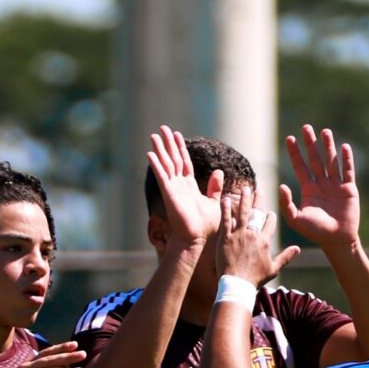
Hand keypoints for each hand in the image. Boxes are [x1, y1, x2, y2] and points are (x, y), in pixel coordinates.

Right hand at [146, 125, 222, 252]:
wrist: (195, 239)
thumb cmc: (204, 225)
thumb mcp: (214, 202)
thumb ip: (215, 187)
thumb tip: (218, 172)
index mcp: (189, 186)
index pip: (184, 162)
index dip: (180, 148)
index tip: (177, 134)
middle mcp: (179, 185)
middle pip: (173, 159)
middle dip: (168, 143)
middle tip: (162, 128)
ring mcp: (173, 188)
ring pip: (166, 164)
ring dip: (160, 149)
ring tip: (154, 135)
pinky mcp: (169, 193)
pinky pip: (162, 176)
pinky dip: (156, 165)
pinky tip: (150, 154)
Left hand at [215, 185, 298, 286]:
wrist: (238, 284)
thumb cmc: (255, 279)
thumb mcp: (274, 269)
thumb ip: (286, 257)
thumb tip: (298, 249)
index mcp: (265, 241)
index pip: (270, 222)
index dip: (271, 216)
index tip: (270, 212)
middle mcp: (253, 234)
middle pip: (257, 212)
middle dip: (259, 199)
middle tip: (258, 189)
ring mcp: (239, 235)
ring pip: (242, 212)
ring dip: (244, 198)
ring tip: (245, 188)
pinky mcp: (226, 238)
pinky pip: (226, 220)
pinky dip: (226, 209)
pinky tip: (226, 198)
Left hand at [280, 125, 360, 251]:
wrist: (336, 239)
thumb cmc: (315, 232)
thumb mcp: (296, 219)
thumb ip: (286, 204)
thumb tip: (281, 185)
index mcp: (309, 189)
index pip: (300, 166)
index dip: (295, 153)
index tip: (290, 138)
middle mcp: (322, 184)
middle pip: (315, 159)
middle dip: (310, 144)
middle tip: (306, 128)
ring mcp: (336, 185)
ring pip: (331, 161)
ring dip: (328, 146)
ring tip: (325, 132)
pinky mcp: (349, 188)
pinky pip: (348, 171)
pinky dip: (347, 159)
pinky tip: (344, 147)